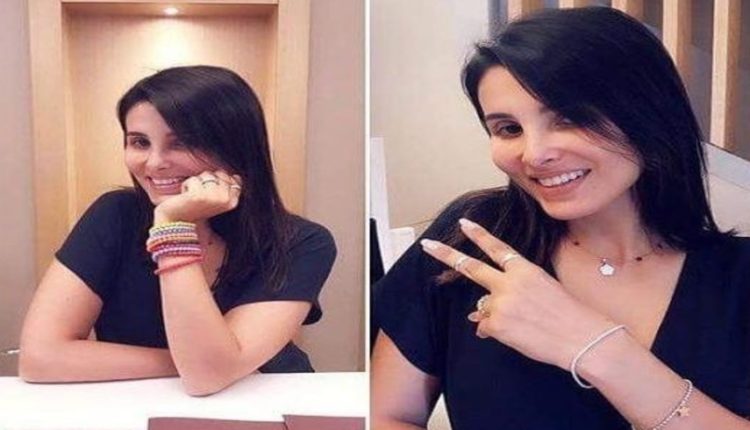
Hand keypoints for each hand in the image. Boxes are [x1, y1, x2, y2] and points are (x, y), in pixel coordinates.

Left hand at [154, 170, 242, 223]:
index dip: (220, 181)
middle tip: (202, 195)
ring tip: (193, 196)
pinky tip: (185, 197)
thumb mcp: (218, 199)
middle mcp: (226, 200)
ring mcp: (213, 198)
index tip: (211, 194)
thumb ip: (229, 188)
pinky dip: (186, 185)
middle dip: (208, 180)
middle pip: (220, 174)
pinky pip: (193, 179)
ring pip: (207, 175)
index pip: (233, 179)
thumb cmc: (197, 208)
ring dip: (197, 182)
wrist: (178, 222)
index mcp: (233, 202)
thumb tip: (237, 176)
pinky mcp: (199, 196)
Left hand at [420, 218, 614, 369]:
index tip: (463, 224)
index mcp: (525, 270)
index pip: (497, 248)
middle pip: (471, 267)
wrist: (582, 337)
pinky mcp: (496, 324)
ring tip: (522, 324)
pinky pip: (484, 328)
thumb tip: (477, 310)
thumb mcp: (544, 291)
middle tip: (427, 245)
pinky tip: (517, 335)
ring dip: (494, 317)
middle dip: (446, 255)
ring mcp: (500, 302)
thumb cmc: (570, 315)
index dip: (478, 235)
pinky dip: (494, 333)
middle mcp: (509, 283)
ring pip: (482, 307)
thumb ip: (512, 293)